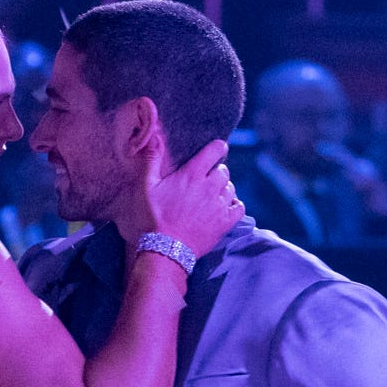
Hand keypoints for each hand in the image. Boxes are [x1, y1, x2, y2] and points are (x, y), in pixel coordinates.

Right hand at [138, 138, 241, 258]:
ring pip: (231, 188)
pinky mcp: (225, 223)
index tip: (217, 149)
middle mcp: (209, 187)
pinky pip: (239, 207)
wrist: (165, 249)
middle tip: (206, 180)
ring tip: (212, 196)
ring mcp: (219, 205)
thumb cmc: (154, 217)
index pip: (215, 150)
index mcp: (192, 175)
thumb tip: (154, 136)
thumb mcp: (147, 187)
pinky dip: (234, 205)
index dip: (218, 147)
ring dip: (223, 189)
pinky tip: (225, 208)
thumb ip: (152, 160)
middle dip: (217, 172)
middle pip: (224, 170)